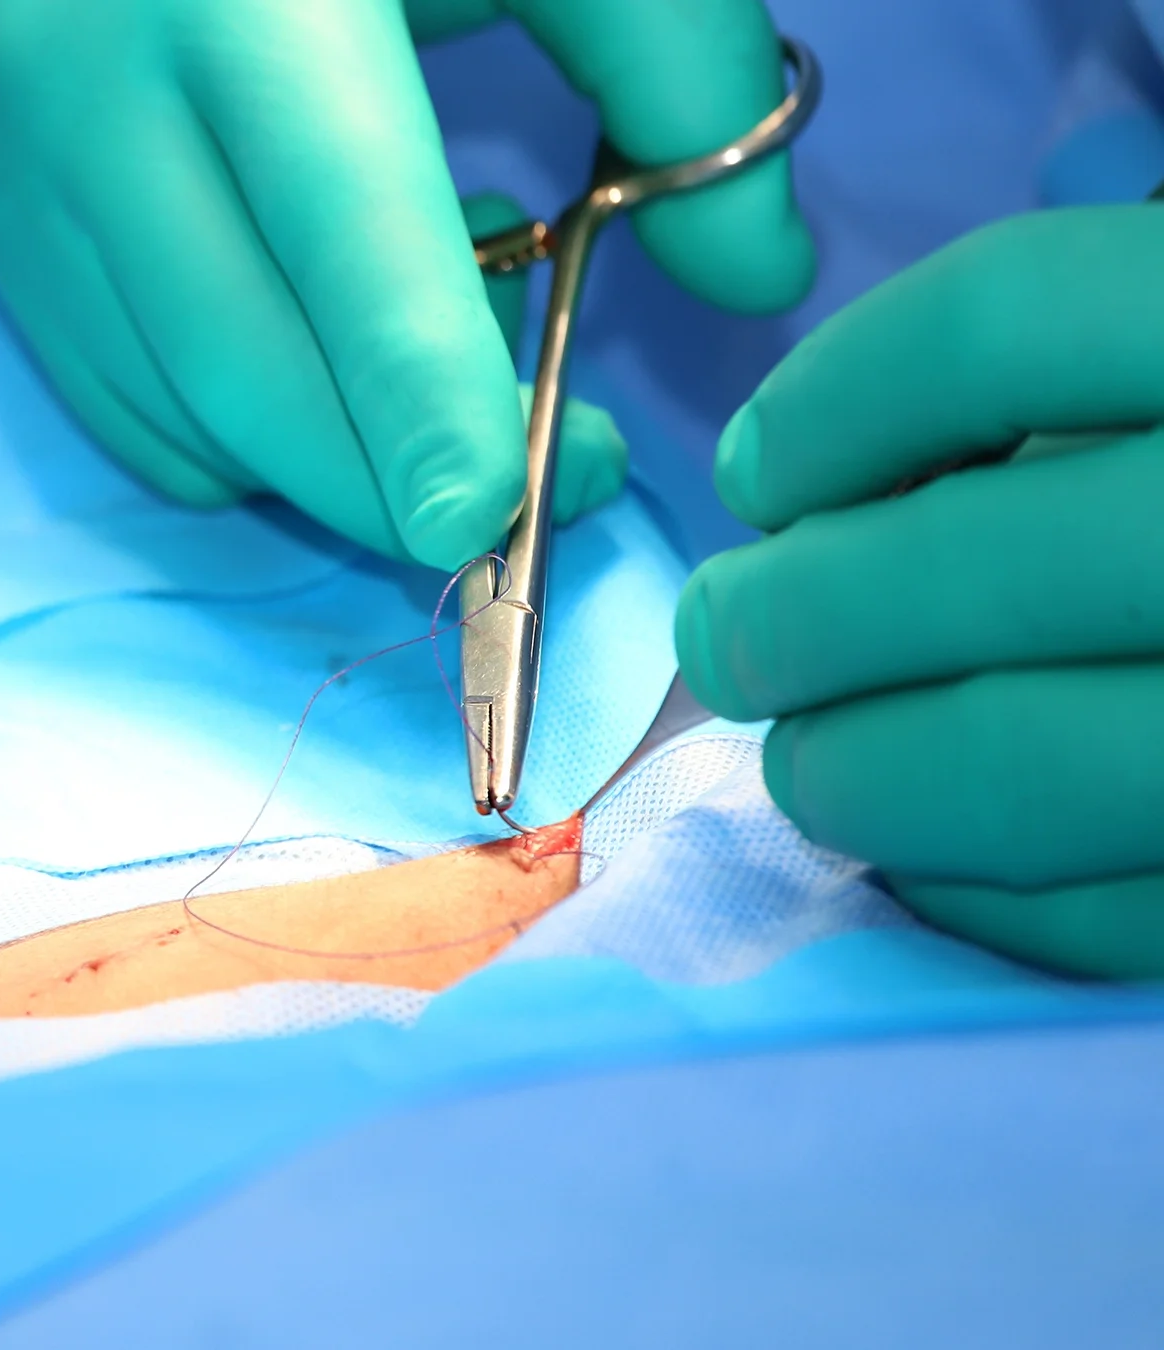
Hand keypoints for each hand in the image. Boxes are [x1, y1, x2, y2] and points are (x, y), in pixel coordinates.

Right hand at [0, 0, 812, 567]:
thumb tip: (756, 276)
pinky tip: (312, 350)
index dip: (417, 388)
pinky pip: (125, 415)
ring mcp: (27, 184)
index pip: (338, 225)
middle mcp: (103, 99)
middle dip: (400, 479)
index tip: (489, 508)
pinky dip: (241, 439)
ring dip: (330, 459)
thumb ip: (669, 61)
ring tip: (431, 355)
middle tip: (554, 473)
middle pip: (249, 372)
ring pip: (184, 418)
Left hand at [675, 205, 1163, 977]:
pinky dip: (988, 900)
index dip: (837, 401)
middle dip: (810, 612)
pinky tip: (930, 860)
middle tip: (729, 638)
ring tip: (808, 766)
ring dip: (871, 779)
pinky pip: (1124, 918)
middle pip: (1001, 555)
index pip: (1014, 321)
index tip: (757, 470)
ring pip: (1050, 765)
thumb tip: (802, 506)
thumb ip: (1047, 399)